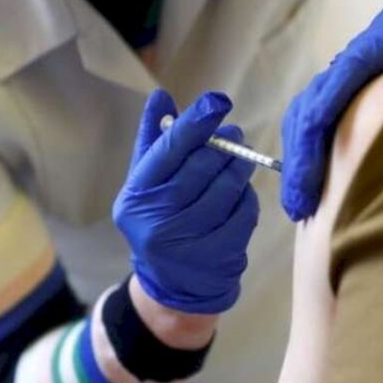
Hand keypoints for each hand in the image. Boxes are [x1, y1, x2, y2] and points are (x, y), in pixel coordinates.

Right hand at [114, 89, 259, 313]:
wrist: (173, 285)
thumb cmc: (160, 218)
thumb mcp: (147, 183)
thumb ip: (155, 140)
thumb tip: (160, 97)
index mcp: (136, 196)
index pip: (169, 150)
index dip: (196, 123)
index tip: (218, 101)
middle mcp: (156, 221)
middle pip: (202, 166)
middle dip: (225, 145)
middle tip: (236, 135)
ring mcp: (187, 242)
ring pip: (227, 188)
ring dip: (238, 169)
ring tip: (239, 162)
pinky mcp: (216, 257)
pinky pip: (243, 212)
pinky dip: (246, 198)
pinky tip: (239, 195)